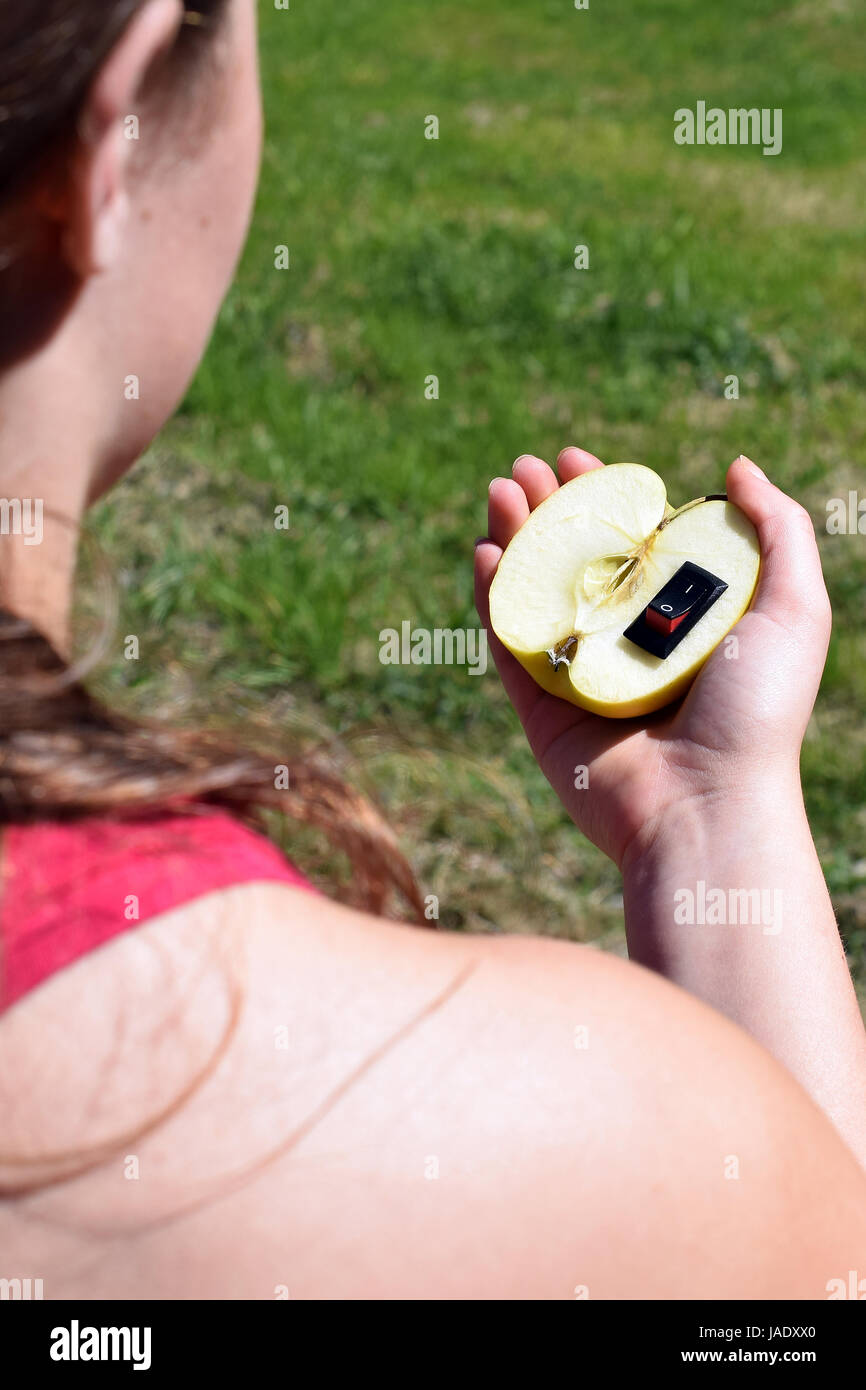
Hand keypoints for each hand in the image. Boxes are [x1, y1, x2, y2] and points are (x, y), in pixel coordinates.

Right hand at [474, 448, 831, 869]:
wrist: (706, 806)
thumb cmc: (757, 711)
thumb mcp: (794, 610)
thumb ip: (779, 531)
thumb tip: (735, 467)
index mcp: (683, 618)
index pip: (634, 542)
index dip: (603, 496)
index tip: (576, 458)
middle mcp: (630, 642)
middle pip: (577, 560)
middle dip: (549, 508)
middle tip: (525, 466)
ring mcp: (582, 673)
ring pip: (536, 593)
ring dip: (514, 537)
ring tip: (501, 489)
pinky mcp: (544, 708)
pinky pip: (510, 644)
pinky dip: (494, 597)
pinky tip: (487, 551)